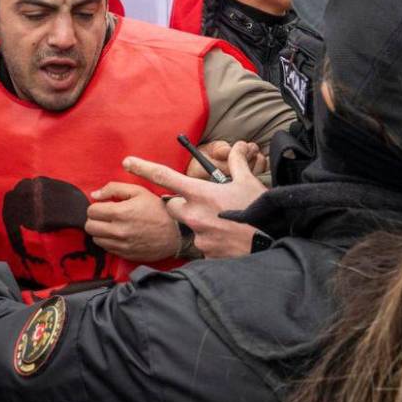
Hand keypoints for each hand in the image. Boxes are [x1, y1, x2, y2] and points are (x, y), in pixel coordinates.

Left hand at [85, 182, 181, 261]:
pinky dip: (109, 242)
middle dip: (95, 219)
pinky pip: (107, 249)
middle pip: (90, 227)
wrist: (176, 233)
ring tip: (112, 225)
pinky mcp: (126, 255)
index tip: (104, 206)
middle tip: (105, 216)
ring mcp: (122, 245)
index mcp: (121, 212)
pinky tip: (119, 235)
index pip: (91, 211)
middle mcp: (119, 231)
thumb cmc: (157, 209)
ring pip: (96, 239)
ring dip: (100, 231)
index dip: (96, 206)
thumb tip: (94, 195)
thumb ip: (113, 189)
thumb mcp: (138, 191)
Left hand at [125, 142, 267, 259]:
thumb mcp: (249, 182)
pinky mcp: (205, 254)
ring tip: (224, 224)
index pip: (164, 177)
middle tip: (205, 205)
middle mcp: (194, 215)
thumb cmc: (261, 211)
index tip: (127, 162)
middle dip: (182, 204)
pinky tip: (228, 239)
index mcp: (200, 193)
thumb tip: (239, 147)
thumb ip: (238, 163)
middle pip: (173, 206)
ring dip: (200, 223)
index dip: (143, 168)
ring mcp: (198, 236)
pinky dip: (211, 240)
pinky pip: (202, 244)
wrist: (274, 244)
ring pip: (188, 226)